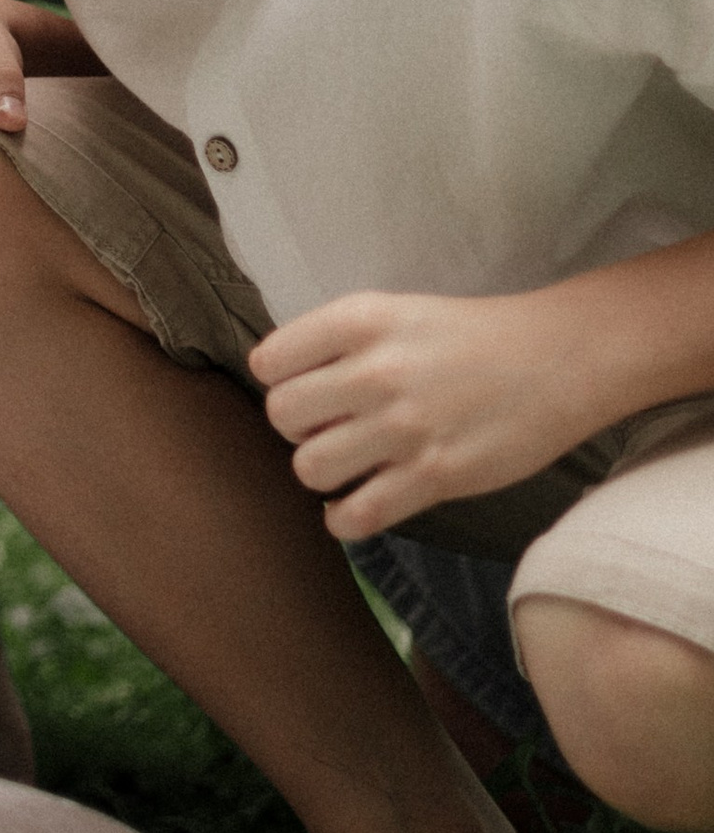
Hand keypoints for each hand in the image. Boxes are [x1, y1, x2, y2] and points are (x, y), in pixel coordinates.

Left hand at [248, 287, 591, 541]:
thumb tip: (287, 388)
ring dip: (322, 472)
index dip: (281, 381)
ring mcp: (406, 427)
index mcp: (362, 320)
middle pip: (281, 416)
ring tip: (349, 465)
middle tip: (329, 428)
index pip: (270, 362)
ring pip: (309, 468)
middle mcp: (376, 371)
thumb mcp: (397, 313)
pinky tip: (356, 504)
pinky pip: (356, 515)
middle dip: (297, 428)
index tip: (307, 388)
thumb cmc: (473, 336)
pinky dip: (344, 519)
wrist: (561, 358)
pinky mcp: (435, 476)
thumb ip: (340, 344)